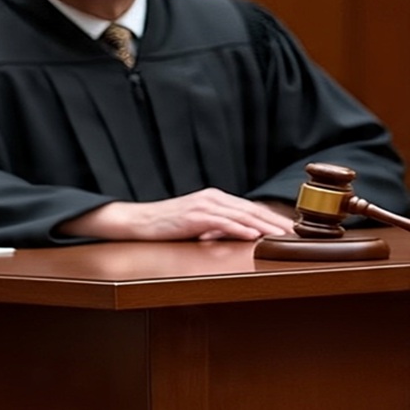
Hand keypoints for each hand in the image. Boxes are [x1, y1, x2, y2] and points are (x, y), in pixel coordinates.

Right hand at [61, 188, 295, 240]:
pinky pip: (222, 222)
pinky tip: (253, 235)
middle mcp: (213, 198)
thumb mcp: (197, 224)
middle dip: (276, 222)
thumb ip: (218, 227)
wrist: (139, 221)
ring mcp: (204, 205)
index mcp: (215, 199)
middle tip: (297, 234)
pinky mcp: (195, 215)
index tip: (292, 231)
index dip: (273, 219)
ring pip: (242, 215)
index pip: (251, 209)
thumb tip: (239, 237)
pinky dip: (239, 228)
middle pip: (252, 210)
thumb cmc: (167, 226)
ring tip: (283, 236)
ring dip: (264, 226)